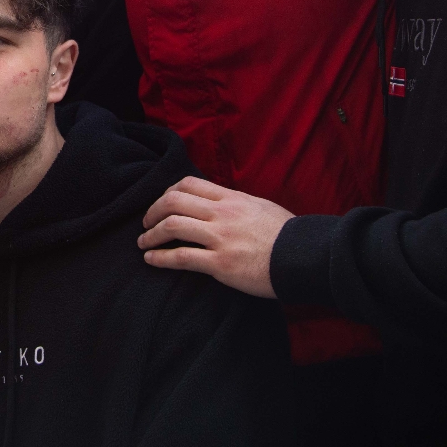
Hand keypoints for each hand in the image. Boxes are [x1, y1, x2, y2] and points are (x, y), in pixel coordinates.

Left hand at [137, 176, 293, 297]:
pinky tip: (151, 260)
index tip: (161, 203)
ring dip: (151, 234)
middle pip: (174, 201)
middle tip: (145, 223)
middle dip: (152, 211)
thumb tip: (220, 204)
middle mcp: (222, 213)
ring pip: (172, 225)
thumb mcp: (260, 207)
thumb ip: (236, 204)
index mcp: (232, 198)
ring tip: (143, 243)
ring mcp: (220, 237)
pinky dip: (161, 258)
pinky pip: (182, 257)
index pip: (189, 184)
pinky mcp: (220, 263)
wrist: (303, 257)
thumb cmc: (286, 235)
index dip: (167, 192)